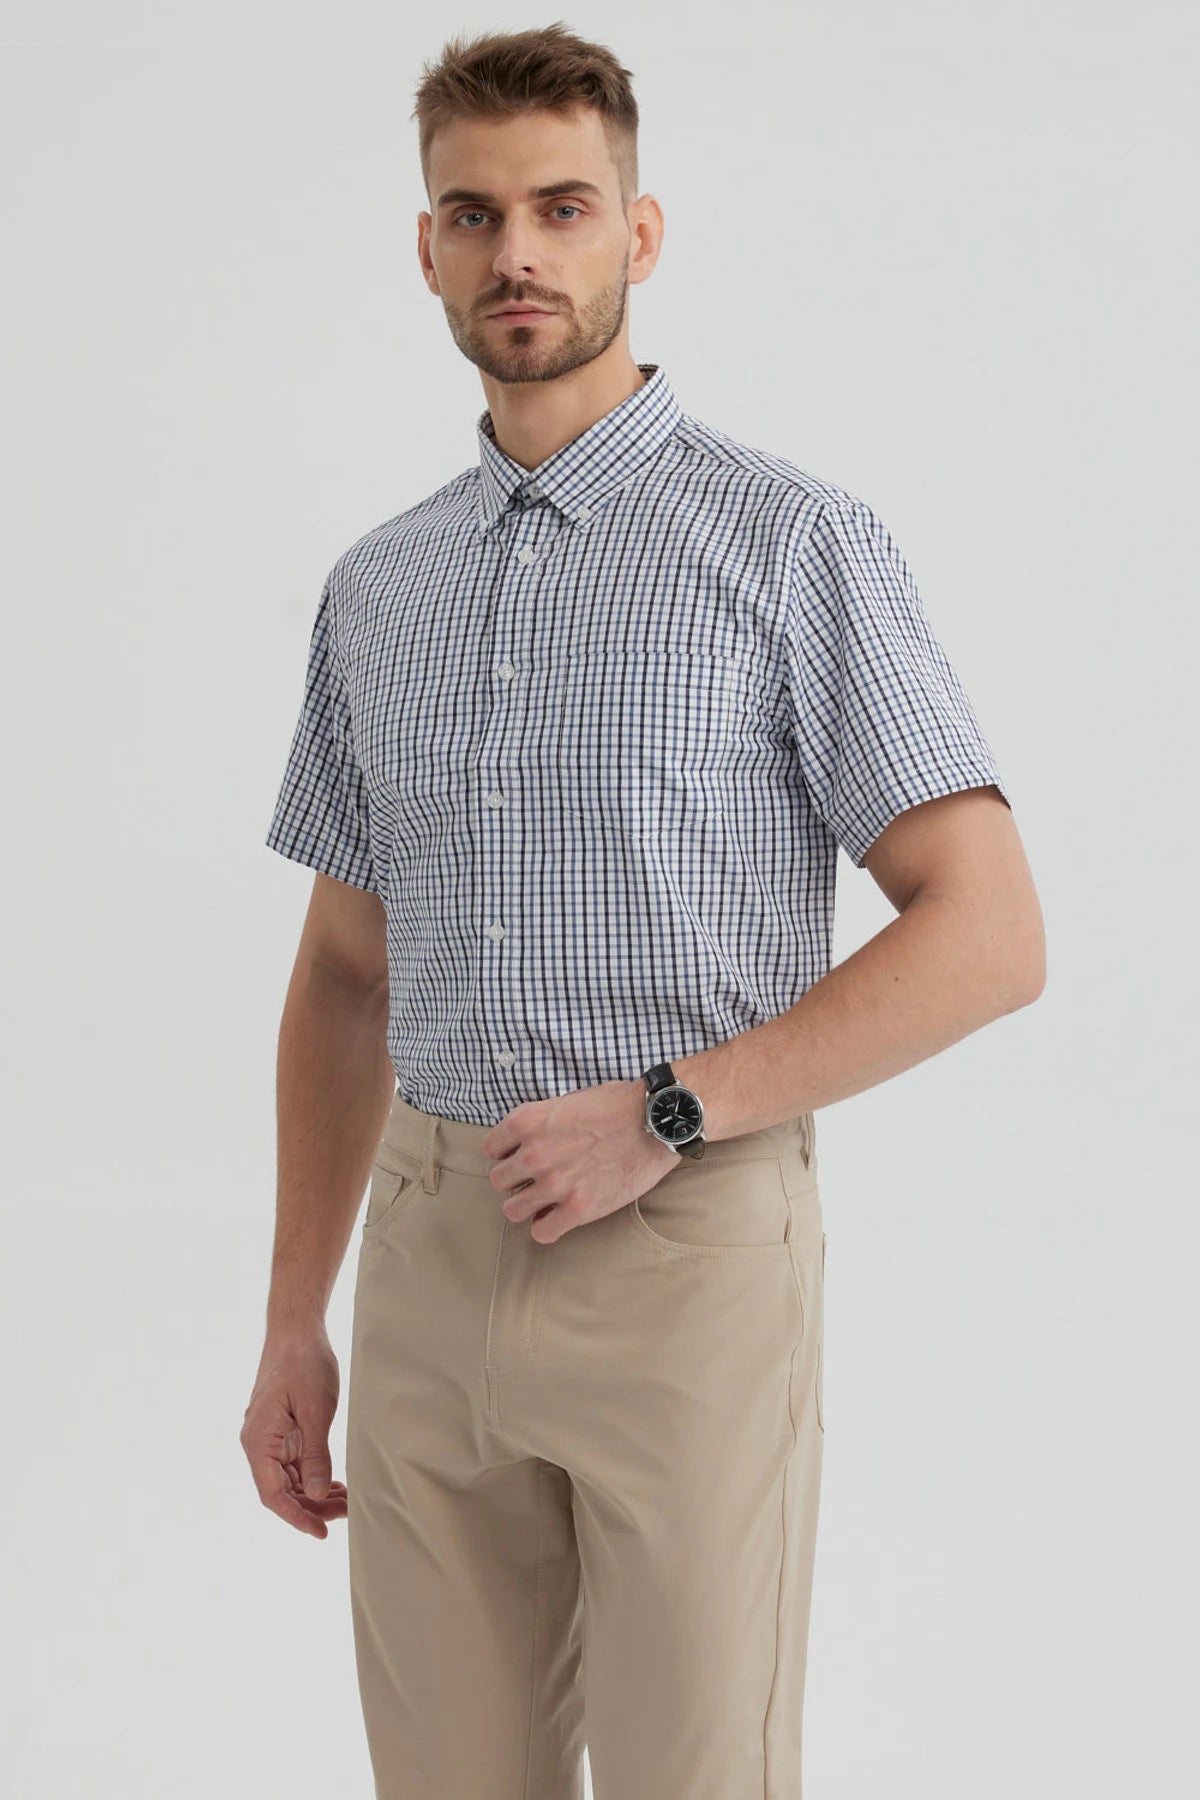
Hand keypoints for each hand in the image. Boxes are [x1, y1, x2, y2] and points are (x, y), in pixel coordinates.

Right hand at [239, 1323, 347, 1538]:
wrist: (296, 1329)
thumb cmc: (304, 1362)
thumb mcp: (315, 1409)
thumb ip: (314, 1453)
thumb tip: (314, 1494)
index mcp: (259, 1441)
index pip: (274, 1495)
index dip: (297, 1518)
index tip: (322, 1532)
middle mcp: (259, 1443)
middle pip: (282, 1491)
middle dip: (312, 1507)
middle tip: (348, 1512)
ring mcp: (269, 1437)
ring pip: (289, 1479)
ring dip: (314, 1493)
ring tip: (346, 1500)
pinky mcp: (281, 1430)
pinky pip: (294, 1463)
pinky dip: (313, 1475)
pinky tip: (333, 1482)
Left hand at [480, 1078, 678, 1244]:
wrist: (655, 1121)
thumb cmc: (617, 1105)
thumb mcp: (567, 1100)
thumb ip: (541, 1122)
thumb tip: (527, 1141)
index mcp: (527, 1121)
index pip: (491, 1149)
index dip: (506, 1153)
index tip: (520, 1156)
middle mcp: (534, 1154)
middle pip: (499, 1181)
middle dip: (515, 1180)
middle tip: (536, 1179)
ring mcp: (554, 1184)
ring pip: (513, 1211)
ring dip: (527, 1206)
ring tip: (545, 1201)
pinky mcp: (578, 1209)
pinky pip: (541, 1232)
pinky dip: (547, 1227)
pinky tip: (559, 1217)